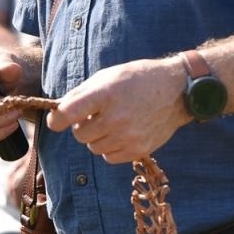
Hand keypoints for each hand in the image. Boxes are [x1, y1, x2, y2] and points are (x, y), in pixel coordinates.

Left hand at [46, 56, 189, 164]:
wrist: (176, 91)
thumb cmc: (137, 80)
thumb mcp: (107, 76)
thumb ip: (81, 94)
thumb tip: (58, 112)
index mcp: (105, 93)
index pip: (67, 113)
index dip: (57, 119)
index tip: (57, 120)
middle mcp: (116, 116)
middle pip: (79, 134)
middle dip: (82, 125)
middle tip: (96, 115)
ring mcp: (128, 135)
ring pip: (93, 147)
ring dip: (97, 137)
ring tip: (112, 122)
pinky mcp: (139, 149)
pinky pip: (109, 157)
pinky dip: (110, 148)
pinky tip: (121, 133)